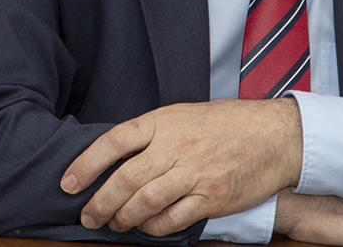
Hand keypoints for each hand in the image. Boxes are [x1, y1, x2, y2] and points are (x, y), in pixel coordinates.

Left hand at [60, 98, 301, 234]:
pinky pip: (171, 220)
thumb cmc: (229, 123)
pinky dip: (153, 228)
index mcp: (166, 120)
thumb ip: (155, 133)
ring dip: (122, 219)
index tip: (68, 182)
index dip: (86, 163)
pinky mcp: (211, 197)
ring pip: (143, 203)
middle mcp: (176, 145)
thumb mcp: (187, 114)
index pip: (115, 140)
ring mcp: (194, 172)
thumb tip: (120, 157)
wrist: (275, 134)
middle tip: (88, 215)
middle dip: (99, 203)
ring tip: (114, 224)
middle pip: (124, 179)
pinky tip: (147, 227)